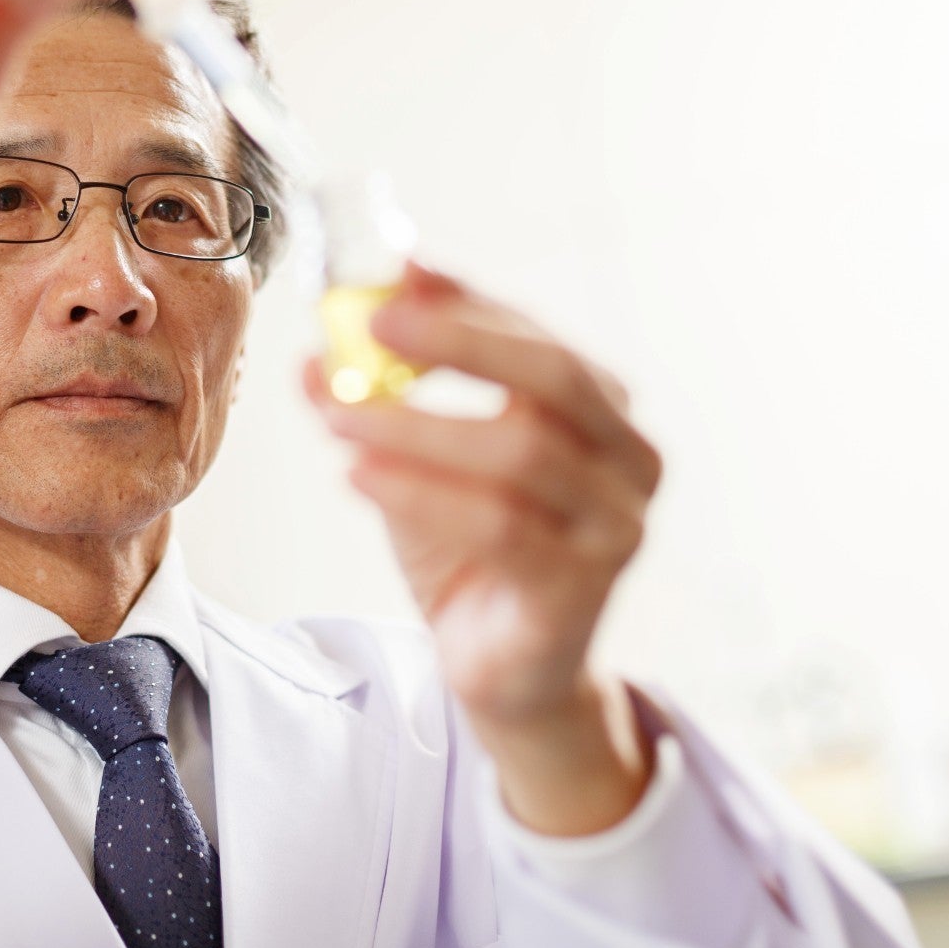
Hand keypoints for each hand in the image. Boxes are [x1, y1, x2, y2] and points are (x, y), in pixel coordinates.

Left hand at [306, 263, 663, 834]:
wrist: (506, 672)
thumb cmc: (471, 550)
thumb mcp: (424, 460)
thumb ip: (387, 399)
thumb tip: (319, 342)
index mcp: (604, 412)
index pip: (540, 335)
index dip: (469, 301)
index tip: (395, 276)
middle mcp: (629, 461)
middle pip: (555, 377)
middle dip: (460, 341)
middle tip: (374, 326)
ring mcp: (614, 528)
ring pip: (520, 454)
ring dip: (417, 426)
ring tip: (337, 418)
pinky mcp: (579, 591)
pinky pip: (500, 528)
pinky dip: (420, 493)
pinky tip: (356, 476)